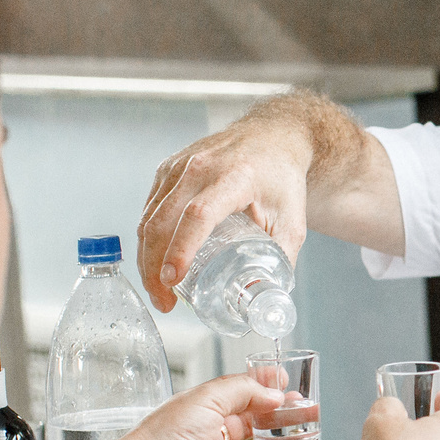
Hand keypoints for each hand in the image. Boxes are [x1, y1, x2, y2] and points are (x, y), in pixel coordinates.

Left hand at [110, 373, 325, 439]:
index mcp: (201, 413)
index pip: (238, 398)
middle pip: (256, 426)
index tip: (285, 383)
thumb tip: (275, 395)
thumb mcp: (207, 397)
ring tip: (316, 434)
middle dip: (282, 416)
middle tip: (307, 408)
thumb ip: (245, 390)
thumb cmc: (166, 436)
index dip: (262, 390)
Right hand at [138, 104, 312, 311]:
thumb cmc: (282, 179)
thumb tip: (264, 300)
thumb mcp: (292, 221)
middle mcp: (201, 167)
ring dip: (147, 258)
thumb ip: (281, 261)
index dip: (181, 249)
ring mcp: (179, 165)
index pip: (198, 216)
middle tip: (164, 302)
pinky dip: (148, 239)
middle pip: (163, 221)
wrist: (272, 136)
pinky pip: (149, 209)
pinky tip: (155, 263)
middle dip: (155, 267)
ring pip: (149, 217)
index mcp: (234, 177)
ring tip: (159, 291)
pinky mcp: (167, 169)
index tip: (172, 281)